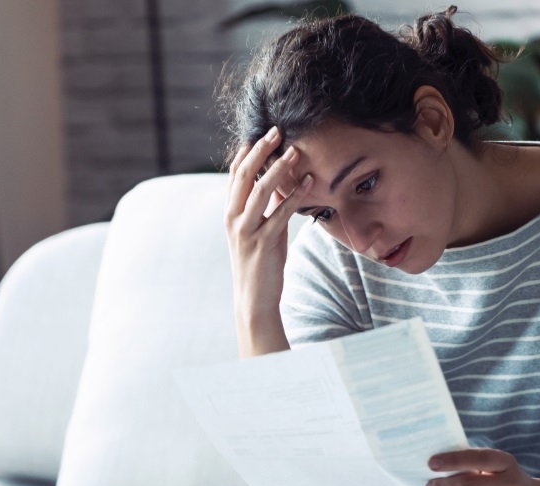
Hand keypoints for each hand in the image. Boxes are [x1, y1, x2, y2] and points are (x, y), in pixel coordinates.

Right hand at [225, 127, 312, 355]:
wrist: (254, 299)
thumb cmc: (259, 264)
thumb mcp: (260, 231)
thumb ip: (266, 209)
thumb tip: (280, 185)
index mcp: (230, 213)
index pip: (235, 176)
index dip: (247, 153)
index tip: (262, 134)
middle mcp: (233, 219)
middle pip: (244, 176)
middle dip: (261, 151)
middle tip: (277, 132)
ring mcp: (247, 231)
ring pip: (261, 191)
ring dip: (279, 168)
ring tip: (295, 151)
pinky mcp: (264, 243)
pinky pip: (281, 213)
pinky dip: (295, 195)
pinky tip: (309, 182)